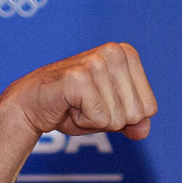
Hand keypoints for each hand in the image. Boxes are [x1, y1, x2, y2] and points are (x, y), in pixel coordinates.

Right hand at [2, 42, 156, 142]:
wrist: (32, 105)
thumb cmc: (72, 107)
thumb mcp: (111, 115)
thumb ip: (133, 122)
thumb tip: (143, 130)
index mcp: (126, 54)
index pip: (149, 108)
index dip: (124, 117)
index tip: (100, 103)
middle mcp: (114, 52)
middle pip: (136, 114)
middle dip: (110, 120)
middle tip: (86, 104)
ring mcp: (96, 62)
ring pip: (118, 118)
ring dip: (94, 120)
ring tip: (76, 104)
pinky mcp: (79, 78)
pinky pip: (100, 119)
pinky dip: (83, 122)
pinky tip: (69, 106)